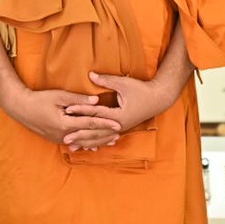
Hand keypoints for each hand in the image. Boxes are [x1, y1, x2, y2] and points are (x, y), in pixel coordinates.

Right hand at [5, 87, 117, 148]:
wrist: (21, 108)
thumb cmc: (39, 99)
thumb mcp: (59, 96)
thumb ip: (78, 100)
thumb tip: (96, 101)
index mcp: (65, 124)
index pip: (90, 124)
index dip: (106, 124)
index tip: (118, 124)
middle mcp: (63, 135)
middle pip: (89, 136)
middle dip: (105, 134)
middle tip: (119, 133)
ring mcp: (59, 138)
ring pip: (83, 141)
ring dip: (97, 140)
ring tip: (110, 140)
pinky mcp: (56, 139)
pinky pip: (75, 142)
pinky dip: (86, 143)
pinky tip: (93, 145)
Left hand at [60, 70, 177, 148]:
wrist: (159, 99)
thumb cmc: (142, 89)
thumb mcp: (123, 84)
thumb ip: (106, 81)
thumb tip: (90, 75)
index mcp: (119, 115)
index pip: (96, 113)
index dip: (81, 111)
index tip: (67, 110)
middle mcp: (119, 125)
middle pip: (96, 131)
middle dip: (80, 135)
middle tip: (65, 139)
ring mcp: (121, 128)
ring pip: (100, 138)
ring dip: (86, 142)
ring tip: (72, 147)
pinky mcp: (121, 128)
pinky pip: (106, 137)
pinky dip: (95, 142)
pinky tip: (86, 147)